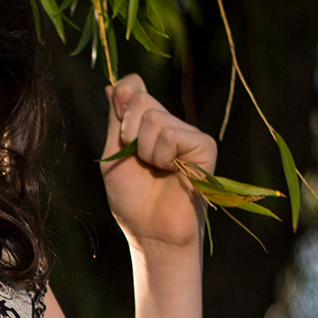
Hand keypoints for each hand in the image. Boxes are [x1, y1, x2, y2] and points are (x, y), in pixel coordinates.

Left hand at [100, 75, 215, 251]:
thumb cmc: (133, 200)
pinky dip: (162, 156)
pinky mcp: (203, 145)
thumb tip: (113, 85)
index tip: (119, 128)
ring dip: (145, 150)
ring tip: (156, 171)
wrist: (151, 232)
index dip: (122, 99)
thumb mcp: (114, 155)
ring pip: (154, 117)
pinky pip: (171, 134)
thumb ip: (116, 120)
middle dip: (128, 133)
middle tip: (139, 161)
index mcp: (147, 124)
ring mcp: (188, 133)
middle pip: (140, 99)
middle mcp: (169, 123)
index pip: (133, 86)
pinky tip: (172, 172)